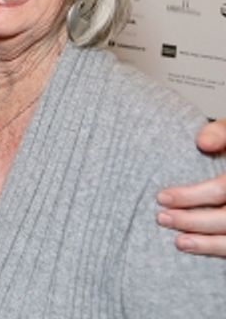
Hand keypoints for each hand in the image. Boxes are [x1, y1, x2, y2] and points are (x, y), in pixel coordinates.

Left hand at [157, 118, 225, 256]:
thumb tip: (202, 143)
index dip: (191, 195)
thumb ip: (220, 132)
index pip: (221, 189)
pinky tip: (198, 248)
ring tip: (178, 242)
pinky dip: (218, 249)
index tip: (161, 197)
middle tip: (162, 218)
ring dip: (207, 244)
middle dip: (193, 221)